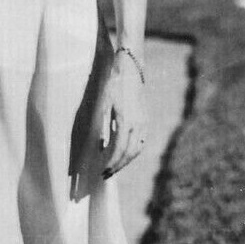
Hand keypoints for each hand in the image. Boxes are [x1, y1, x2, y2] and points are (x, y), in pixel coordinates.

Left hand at [96, 60, 147, 178]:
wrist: (129, 68)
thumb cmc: (112, 84)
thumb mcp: (103, 104)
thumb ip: (103, 125)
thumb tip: (99, 145)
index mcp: (126, 121)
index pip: (119, 149)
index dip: (111, 162)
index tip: (103, 171)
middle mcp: (138, 123)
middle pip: (129, 153)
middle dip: (118, 166)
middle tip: (105, 175)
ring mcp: (144, 121)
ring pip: (137, 148)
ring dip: (126, 160)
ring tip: (114, 167)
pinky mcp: (145, 118)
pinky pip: (141, 140)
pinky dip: (133, 151)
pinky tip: (124, 154)